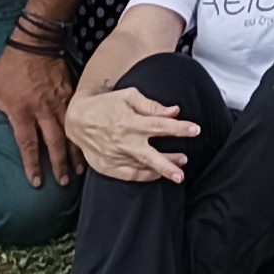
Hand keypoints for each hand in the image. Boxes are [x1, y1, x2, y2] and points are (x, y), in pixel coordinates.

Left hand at [0, 44, 75, 188]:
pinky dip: (81, 134)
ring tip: (78, 171)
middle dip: (59, 165)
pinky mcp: (70, 95)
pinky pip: (76, 118)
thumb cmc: (7, 68)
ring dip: (74, 153)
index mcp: (21, 113)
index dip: (32, 165)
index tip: (37, 182)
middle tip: (63, 182)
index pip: (28, 145)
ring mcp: (59, 103)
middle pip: (54, 143)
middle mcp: (42, 111)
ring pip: (69, 133)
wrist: (34, 44)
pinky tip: (85, 145)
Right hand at [66, 80, 199, 185]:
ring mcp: (116, 156)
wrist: (77, 120)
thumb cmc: (106, 105)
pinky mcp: (108, 167)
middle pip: (150, 155)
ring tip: (178, 170)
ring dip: (161, 169)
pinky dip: (144, 176)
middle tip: (184, 166)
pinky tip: (156, 174)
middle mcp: (124, 141)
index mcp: (130, 122)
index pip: (160, 125)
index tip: (195, 129)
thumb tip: (174, 111)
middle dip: (168, 163)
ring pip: (142, 167)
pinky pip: (130, 175)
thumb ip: (152, 106)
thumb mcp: (129, 97)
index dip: (179, 128)